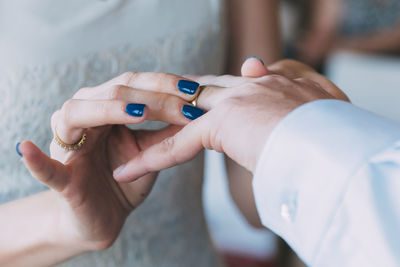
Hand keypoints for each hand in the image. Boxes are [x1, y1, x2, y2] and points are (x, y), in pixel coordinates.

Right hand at [18, 72, 202, 250]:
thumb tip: (198, 110)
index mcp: (106, 108)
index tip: (197, 93)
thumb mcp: (152, 151)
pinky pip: (46, 168)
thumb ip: (167, 132)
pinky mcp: (62, 178)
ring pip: (77, 114)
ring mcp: (70, 145)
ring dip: (109, 110)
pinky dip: (36, 160)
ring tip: (140, 113)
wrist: (105, 214)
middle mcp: (84, 117)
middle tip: (186, 106)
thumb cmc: (128, 177)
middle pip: (113, 92)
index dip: (165, 87)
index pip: (134, 85)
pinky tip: (25, 149)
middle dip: (152, 97)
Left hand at [113, 59, 348, 181]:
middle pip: (192, 94)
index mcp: (267, 81)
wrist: (337, 136)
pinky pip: (178, 145)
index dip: (199, 93)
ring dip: (150, 130)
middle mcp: (244, 84)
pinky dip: (151, 159)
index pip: (221, 86)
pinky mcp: (221, 125)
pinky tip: (126, 170)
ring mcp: (231, 102)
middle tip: (139, 109)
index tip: (183, 98)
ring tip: (121, 138)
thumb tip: (263, 67)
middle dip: (165, 103)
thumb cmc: (335, 127)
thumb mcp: (317, 101)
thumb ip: (291, 85)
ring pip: (179, 116)